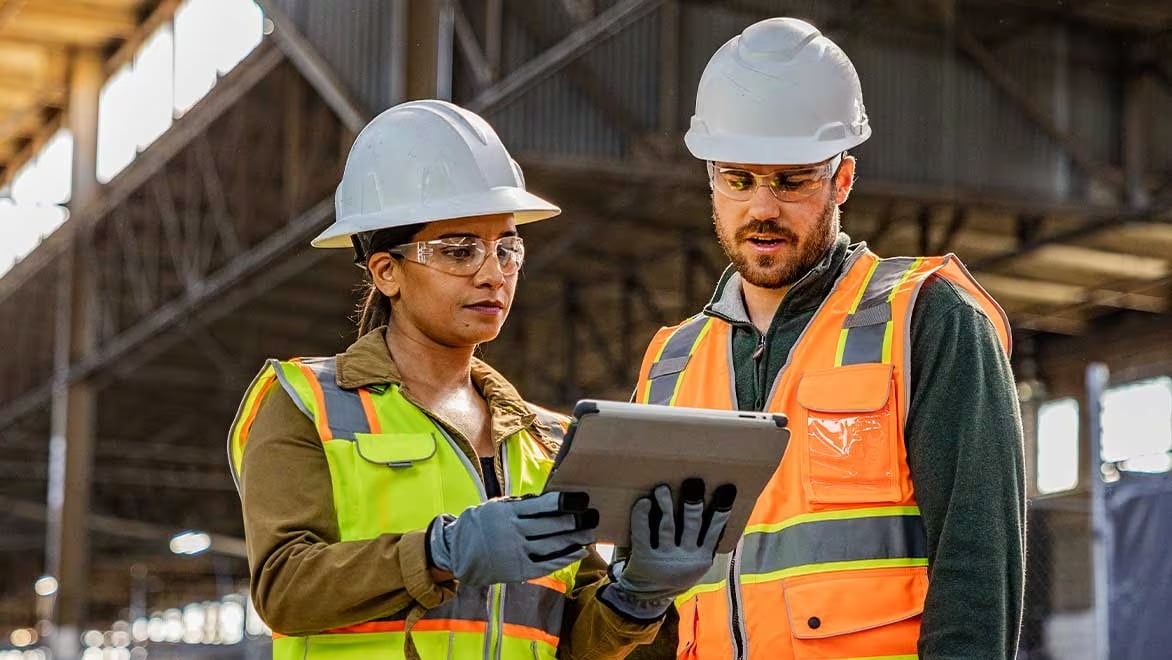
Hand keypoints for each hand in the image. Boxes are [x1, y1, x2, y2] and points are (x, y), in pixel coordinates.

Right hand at [427, 491, 598, 586]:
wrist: (458, 552)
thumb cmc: (482, 523)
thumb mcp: (498, 506)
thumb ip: (523, 505)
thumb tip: (552, 499)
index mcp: (509, 511)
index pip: (544, 505)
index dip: (567, 502)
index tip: (583, 499)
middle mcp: (514, 531)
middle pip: (552, 526)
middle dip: (577, 522)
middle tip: (594, 517)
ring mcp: (516, 552)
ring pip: (552, 546)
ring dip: (575, 540)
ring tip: (590, 534)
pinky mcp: (518, 569)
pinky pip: (546, 564)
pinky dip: (565, 559)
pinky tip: (578, 552)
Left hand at [600, 478, 735, 619]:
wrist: (648, 597)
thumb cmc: (676, 572)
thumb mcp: (696, 565)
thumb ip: (704, 543)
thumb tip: (718, 508)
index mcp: (702, 558)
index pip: (715, 531)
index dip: (721, 510)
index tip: (726, 489)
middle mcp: (685, 558)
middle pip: (691, 525)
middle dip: (693, 503)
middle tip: (693, 481)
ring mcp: (664, 558)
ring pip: (667, 526)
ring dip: (666, 504)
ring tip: (663, 488)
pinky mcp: (643, 557)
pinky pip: (642, 534)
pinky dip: (642, 517)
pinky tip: (644, 502)